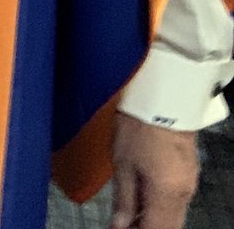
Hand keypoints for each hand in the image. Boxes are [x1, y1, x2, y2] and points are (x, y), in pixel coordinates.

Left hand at [110, 112, 198, 228]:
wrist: (163, 94)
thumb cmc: (140, 123)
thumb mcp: (123, 162)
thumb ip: (124, 199)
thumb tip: (120, 225)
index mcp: (167, 193)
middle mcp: (184, 192)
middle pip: (168, 227)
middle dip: (146, 228)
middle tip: (124, 224)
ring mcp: (189, 182)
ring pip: (175, 216)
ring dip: (154, 220)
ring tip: (130, 214)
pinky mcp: (189, 171)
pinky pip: (178, 201)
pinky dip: (161, 207)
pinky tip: (144, 200)